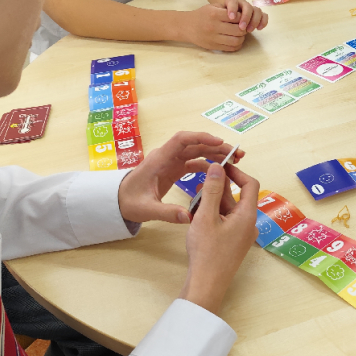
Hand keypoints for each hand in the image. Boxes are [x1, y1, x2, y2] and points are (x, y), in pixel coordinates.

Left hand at [118, 131, 244, 224]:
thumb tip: (189, 217)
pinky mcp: (174, 169)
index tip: (220, 143)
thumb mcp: (146, 210)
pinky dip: (208, 165)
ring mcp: (171, 162)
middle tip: (237, 154)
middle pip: (195, 144)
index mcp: (159, 159)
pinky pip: (194, 162)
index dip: (201, 138)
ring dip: (215, 154)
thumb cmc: (129, 202)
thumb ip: (167, 213)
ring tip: (234, 160)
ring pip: (197, 152)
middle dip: (216, 146)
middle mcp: (167, 156)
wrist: (118, 201)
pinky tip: (220, 172)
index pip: (182, 140)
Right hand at [180, 4, 247, 51]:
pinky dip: (237, 45)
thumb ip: (226, 8)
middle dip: (244, 28)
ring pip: (236, 41)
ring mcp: (213, 38)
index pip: (236, 17)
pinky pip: (231, 48)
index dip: (242, 17)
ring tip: (240, 34)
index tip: (242, 18)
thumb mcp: (212, 7)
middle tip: (244, 27)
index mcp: (214, 14)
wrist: (186, 26)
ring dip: (242, 38)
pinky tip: (236, 40)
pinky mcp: (213, 47)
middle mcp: (214, 27)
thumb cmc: (202, 15)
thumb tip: (243, 13)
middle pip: (239, 30)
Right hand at [180, 163, 259, 314]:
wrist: (206, 284)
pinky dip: (213, 214)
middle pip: (237, 197)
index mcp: (248, 216)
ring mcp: (241, 235)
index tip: (219, 165)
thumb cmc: (207, 253)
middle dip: (219, 187)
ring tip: (194, 197)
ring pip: (229, 209)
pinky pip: (225, 221)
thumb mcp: (206, 216)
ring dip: (213, 201)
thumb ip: (211, 190)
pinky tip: (197, 213)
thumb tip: (218, 167)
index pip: (250, 184)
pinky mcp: (233, 242)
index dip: (235, 172)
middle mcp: (249, 224)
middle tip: (199, 178)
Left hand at [221, 0, 268, 33]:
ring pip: (257, 11)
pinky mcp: (257, 15)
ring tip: (249, 31)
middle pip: (247, 7)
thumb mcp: (216, 16)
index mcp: (231, 2)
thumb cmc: (219, 18)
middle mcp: (242, 4)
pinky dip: (263, 21)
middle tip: (242, 28)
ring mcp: (251, 9)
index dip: (233, 9)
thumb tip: (220, 24)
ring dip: (254, 21)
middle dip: (246, 17)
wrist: (226, 16)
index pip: (233, 2)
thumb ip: (218, 17)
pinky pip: (264, 15)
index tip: (231, 18)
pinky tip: (259, 29)